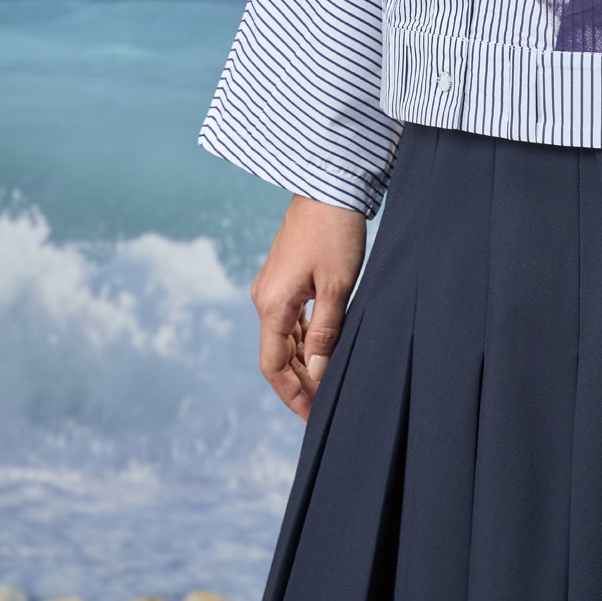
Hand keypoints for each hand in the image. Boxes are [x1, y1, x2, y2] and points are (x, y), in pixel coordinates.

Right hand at [250, 194, 366, 420]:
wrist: (327, 185)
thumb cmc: (334, 231)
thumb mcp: (336, 286)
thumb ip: (325, 332)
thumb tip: (316, 372)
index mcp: (272, 305)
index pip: (274, 366)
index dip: (292, 394)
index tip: (313, 415)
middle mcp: (265, 299)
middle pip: (277, 355)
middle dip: (299, 383)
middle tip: (324, 406)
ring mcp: (273, 287)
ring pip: (284, 338)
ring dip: (302, 363)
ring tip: (326, 384)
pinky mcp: (285, 277)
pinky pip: (291, 320)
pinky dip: (304, 340)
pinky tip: (322, 350)